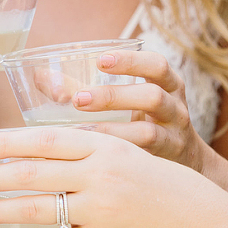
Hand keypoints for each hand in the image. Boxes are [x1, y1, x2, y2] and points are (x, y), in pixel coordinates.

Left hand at [0, 128, 227, 227]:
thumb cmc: (170, 190)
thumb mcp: (134, 157)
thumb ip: (93, 154)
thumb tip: (43, 155)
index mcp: (108, 146)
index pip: (47, 139)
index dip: (9, 142)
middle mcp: (101, 173)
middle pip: (33, 172)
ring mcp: (102, 209)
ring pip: (36, 208)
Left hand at [69, 49, 210, 171]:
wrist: (184, 167)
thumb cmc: (144, 122)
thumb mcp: (129, 100)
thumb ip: (88, 88)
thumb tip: (42, 78)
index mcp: (167, 85)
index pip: (157, 65)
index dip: (131, 61)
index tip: (101, 60)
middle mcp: (175, 108)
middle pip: (152, 96)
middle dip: (114, 96)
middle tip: (78, 99)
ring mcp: (173, 137)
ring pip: (149, 131)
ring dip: (113, 129)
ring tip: (80, 130)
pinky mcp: (165, 164)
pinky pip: (143, 161)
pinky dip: (118, 156)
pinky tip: (95, 157)